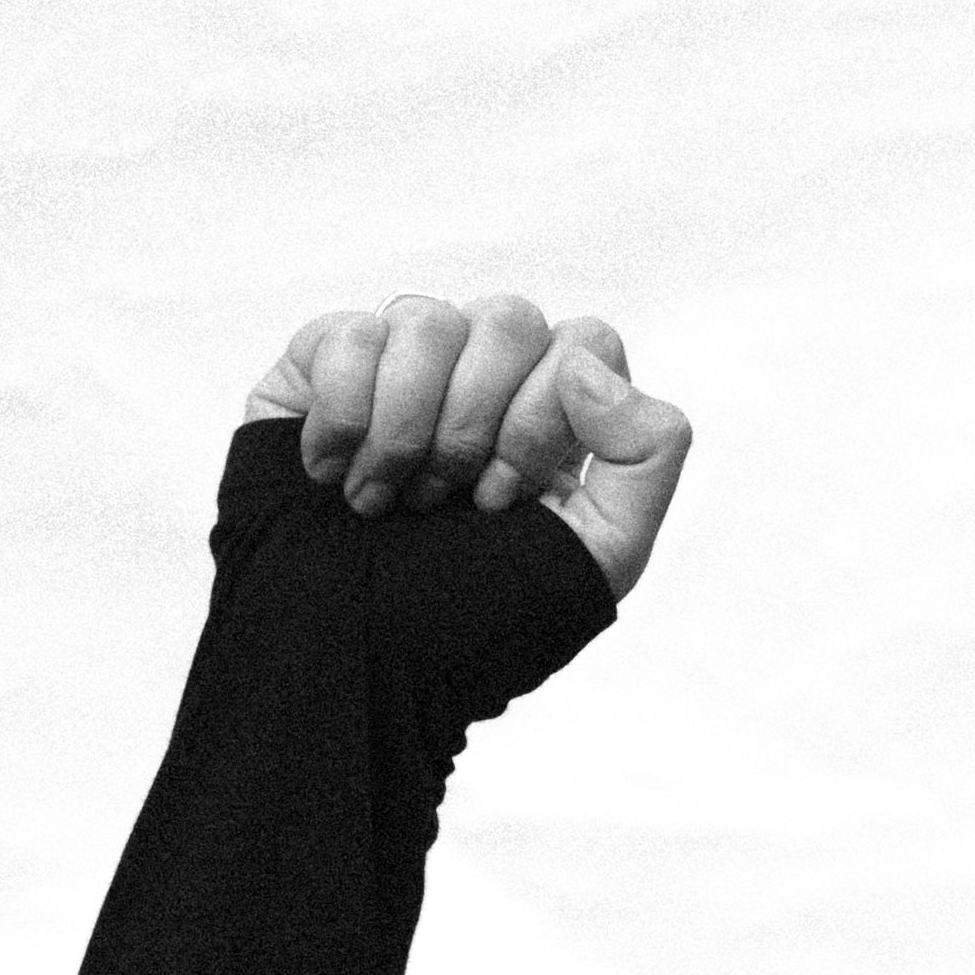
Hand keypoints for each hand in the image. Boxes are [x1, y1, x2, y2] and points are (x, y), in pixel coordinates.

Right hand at [241, 292, 692, 607]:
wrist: (344, 655)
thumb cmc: (465, 625)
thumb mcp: (594, 563)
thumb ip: (646, 460)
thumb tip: (589, 366)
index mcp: (557, 426)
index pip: (586, 344)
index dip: (548, 417)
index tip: (505, 501)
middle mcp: (485, 384)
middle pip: (510, 321)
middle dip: (476, 425)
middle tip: (449, 504)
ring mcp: (407, 367)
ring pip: (428, 319)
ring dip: (406, 429)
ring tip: (386, 501)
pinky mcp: (328, 363)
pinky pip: (352, 333)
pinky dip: (345, 417)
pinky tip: (335, 476)